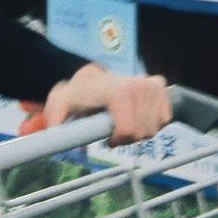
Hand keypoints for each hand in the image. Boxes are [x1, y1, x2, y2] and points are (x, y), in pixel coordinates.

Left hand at [43, 64, 171, 144]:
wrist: (93, 77)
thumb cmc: (78, 94)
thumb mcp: (60, 105)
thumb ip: (55, 120)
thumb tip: (53, 138)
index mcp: (117, 91)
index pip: (128, 128)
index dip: (118, 140)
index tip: (108, 140)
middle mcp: (138, 85)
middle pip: (142, 132)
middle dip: (127, 139)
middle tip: (114, 134)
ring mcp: (150, 84)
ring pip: (154, 128)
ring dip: (139, 133)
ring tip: (124, 125)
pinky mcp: (160, 86)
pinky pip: (164, 119)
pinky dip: (151, 123)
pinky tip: (137, 118)